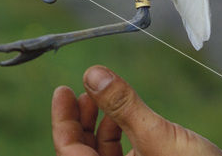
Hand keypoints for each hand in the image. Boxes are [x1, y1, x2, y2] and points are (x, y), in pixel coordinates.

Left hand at [52, 65, 221, 155]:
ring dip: (97, 126)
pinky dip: (116, 136)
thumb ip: (124, 106)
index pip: (69, 152)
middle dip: (79, 121)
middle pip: (81, 152)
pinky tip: (123, 118)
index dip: (62, 121)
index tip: (62, 90)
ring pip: (99, 154)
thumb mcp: (158, 136)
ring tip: (103, 99)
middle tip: (79, 91)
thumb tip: (92, 74)